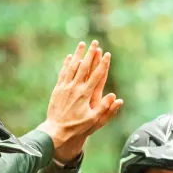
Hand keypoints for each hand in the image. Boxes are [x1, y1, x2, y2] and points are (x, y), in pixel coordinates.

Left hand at [38, 40, 122, 162]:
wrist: (56, 131)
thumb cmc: (77, 127)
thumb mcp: (94, 120)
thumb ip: (105, 108)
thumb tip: (115, 97)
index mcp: (85, 94)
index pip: (96, 75)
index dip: (103, 63)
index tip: (107, 54)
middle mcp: (75, 88)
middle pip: (84, 66)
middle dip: (90, 53)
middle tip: (95, 42)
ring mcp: (65, 87)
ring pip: (72, 67)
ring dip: (78, 54)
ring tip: (82, 44)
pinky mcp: (58, 89)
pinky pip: (63, 73)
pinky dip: (66, 64)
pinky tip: (69, 57)